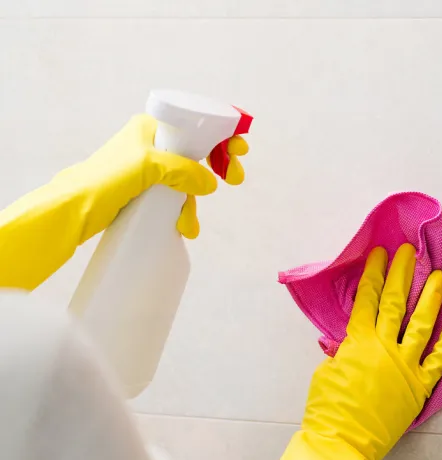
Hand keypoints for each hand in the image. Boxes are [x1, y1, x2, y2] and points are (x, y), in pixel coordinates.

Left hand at [54, 114, 247, 238]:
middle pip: (198, 152)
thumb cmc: (105, 178)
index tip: (239, 148)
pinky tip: (184, 226)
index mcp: (151, 127)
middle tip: (235, 179)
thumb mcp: (150, 167)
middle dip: (217, 168)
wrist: (74, 208)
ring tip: (189, 222)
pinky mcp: (145, 191)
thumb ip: (184, 170)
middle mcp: (152, 144)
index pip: (196, 124)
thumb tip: (210, 183)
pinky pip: (175, 197)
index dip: (221, 134)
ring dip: (193, 201)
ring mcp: (149, 169)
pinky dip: (182, 211)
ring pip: (188, 180)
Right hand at [254, 244, 441, 459]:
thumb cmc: (327, 409)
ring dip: (430, 297)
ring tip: (439, 275)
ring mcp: (404, 365)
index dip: (373, 274)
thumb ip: (343, 352)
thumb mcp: (327, 371)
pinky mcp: (419, 386)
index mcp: (357, 342)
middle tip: (409, 251)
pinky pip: (438, 359)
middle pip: (394, 302)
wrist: (341, 442)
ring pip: (421, 323)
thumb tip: (350, 343)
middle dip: (401, 273)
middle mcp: (383, 347)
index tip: (379, 254)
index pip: (367, 299)